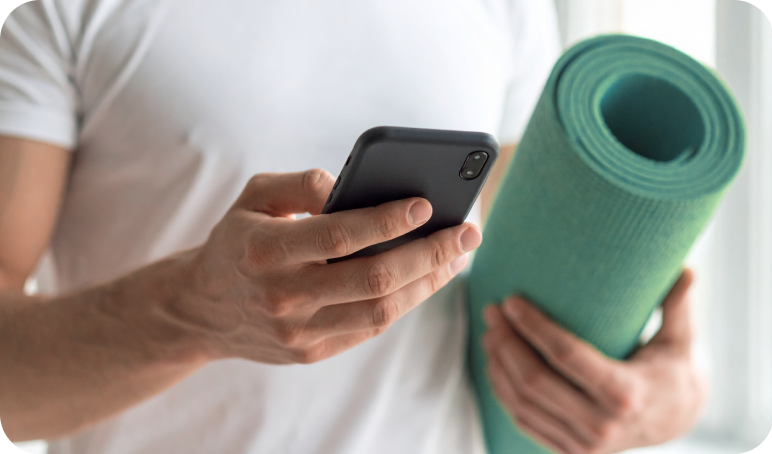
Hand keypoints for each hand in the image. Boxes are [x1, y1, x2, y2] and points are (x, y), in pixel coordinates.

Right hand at [178, 169, 481, 364]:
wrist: (203, 309)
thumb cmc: (238, 240)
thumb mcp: (253, 198)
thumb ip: (298, 184)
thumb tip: (349, 184)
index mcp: (266, 250)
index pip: (340, 236)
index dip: (387, 221)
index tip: (426, 204)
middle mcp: (282, 296)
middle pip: (373, 279)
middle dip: (429, 253)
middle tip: (467, 232)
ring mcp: (298, 332)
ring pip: (381, 310)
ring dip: (428, 282)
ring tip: (457, 256)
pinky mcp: (310, 353)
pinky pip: (369, 328)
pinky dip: (405, 302)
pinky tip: (427, 278)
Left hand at [482, 270, 706, 453]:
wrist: (675, 421)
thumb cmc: (672, 369)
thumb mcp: (681, 339)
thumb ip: (678, 304)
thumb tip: (687, 267)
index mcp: (626, 394)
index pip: (566, 355)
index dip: (533, 326)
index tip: (511, 300)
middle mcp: (602, 426)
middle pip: (534, 380)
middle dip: (506, 341)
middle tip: (493, 309)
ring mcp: (582, 445)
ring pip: (521, 402)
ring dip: (498, 363)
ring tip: (491, 330)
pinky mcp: (568, 452)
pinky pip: (523, 420)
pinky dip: (503, 390)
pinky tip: (495, 361)